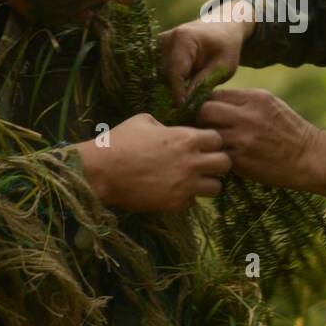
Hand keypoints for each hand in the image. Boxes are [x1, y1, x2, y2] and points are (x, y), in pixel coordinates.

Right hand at [74, 113, 231, 213]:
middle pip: (225, 164)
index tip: (201, 144)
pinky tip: (173, 192)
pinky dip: (187, 198)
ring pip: (216, 188)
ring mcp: (185, 185)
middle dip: (217, 163)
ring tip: (192, 181)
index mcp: (186, 138)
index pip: (218, 139)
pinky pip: (193, 203)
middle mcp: (191, 162)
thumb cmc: (119, 141)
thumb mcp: (144, 121)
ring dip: (206, 184)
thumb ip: (166, 125)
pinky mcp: (175, 204)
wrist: (101, 171)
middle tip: (203, 164)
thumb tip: (173, 130)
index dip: (211, 141)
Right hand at [159, 0, 253, 106]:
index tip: (183, 111)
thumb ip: (202, 84)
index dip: (177, 95)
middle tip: (186, 110)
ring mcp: (158, 44)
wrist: (222, 27)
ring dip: (168, 89)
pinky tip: (179, 90)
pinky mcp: (156, 50)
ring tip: (184, 101)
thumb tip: (184, 105)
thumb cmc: (226, 47)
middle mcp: (165, 39)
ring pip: (158, 76)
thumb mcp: (222, 67)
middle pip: (163, 76)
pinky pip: (157, 71)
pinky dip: (166, 82)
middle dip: (173, 93)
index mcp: (183, 38)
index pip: (174, 74)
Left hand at [196, 88, 325, 199]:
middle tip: (204, 128)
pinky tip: (224, 156)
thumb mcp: (271, 104)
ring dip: (207, 139)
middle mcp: (248, 115)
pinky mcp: (242, 160)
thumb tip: (213, 100)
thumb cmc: (289, 130)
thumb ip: (244, 100)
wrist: (310, 157)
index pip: (216, 94)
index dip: (207, 103)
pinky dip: (218, 154)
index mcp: (256, 97)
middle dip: (201, 119)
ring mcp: (244, 139)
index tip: (208, 113)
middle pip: (205, 110)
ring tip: (213, 143)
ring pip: (207, 133)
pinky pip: (217, 153)